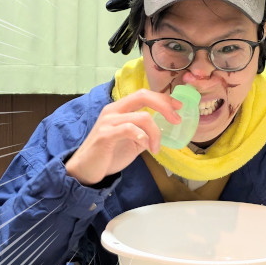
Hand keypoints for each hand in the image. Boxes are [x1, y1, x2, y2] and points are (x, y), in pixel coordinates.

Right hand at [65, 89, 181, 185]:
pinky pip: (130, 129)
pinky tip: (145, 147)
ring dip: (155, 133)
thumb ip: (145, 132)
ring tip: (155, 148)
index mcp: (120, 108)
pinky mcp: (105, 134)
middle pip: (143, 96)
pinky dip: (143, 137)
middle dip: (164, 106)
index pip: (144, 94)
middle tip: (177, 120)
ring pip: (142, 117)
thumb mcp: (132, 141)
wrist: (86, 170)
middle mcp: (113, 110)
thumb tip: (164, 130)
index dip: (164, 98)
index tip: (179, 107)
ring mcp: (108, 121)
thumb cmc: (109, 154)